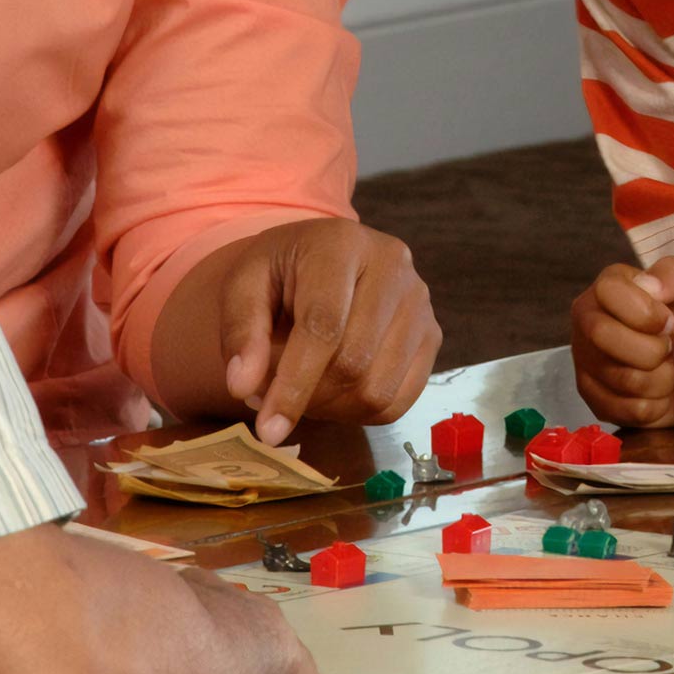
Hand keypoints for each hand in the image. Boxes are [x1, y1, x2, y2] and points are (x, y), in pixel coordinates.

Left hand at [207, 217, 438, 444]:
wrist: (322, 258)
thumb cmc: (280, 272)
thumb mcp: (244, 287)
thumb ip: (240, 333)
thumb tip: (242, 387)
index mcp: (342, 244)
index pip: (323, 326)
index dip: (294, 382)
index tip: (267, 429)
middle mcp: (394, 267)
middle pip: (354, 362)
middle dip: (309, 397)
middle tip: (275, 399)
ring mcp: (420, 302)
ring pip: (379, 389)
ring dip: (332, 408)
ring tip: (304, 389)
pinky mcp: (433, 334)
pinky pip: (400, 400)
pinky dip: (360, 412)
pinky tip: (335, 393)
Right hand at [572, 255, 673, 425]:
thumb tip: (648, 285)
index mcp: (609, 286)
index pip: (608, 293)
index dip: (646, 313)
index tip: (669, 321)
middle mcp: (587, 320)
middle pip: (603, 335)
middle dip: (653, 349)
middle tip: (671, 349)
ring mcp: (585, 362)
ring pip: (620, 379)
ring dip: (662, 379)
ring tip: (669, 368)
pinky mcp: (594, 399)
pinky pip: (624, 411)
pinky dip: (655, 406)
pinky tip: (659, 391)